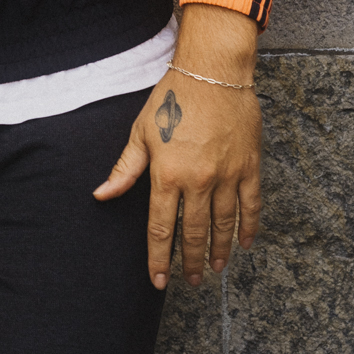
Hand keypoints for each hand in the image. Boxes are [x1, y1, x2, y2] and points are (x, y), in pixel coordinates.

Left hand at [93, 3, 261, 289]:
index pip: (160, 228)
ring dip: (219, 250)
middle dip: (190, 262)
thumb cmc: (172, 98)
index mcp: (167, 174)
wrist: (213, 72)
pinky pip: (251, 205)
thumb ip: (125, 169)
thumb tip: (102, 194)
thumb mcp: (141, 131)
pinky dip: (249, 227)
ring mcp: (226, 175)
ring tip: (216, 268)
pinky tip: (245, 244)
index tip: (159, 281)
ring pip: (223, 224)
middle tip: (192, 281)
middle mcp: (198, 181)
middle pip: (193, 233)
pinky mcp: (248, 166)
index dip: (159, 258)